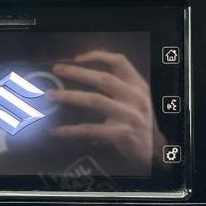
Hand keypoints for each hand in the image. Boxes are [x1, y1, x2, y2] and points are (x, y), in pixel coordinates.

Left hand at [47, 50, 160, 165]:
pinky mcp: (121, 134)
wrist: (154, 150)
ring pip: (95, 100)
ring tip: (51, 95)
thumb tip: (81, 73)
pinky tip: (56, 130)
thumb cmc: (138, 121)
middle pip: (103, 78)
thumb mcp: (136, 98)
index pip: (119, 62)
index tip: (77, 58)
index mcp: (138, 85)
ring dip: (70, 96)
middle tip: (57, 70)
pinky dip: (70, 130)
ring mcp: (129, 116)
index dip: (98, 56)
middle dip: (77, 72)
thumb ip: (118, 86)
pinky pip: (90, 129)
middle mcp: (135, 97)